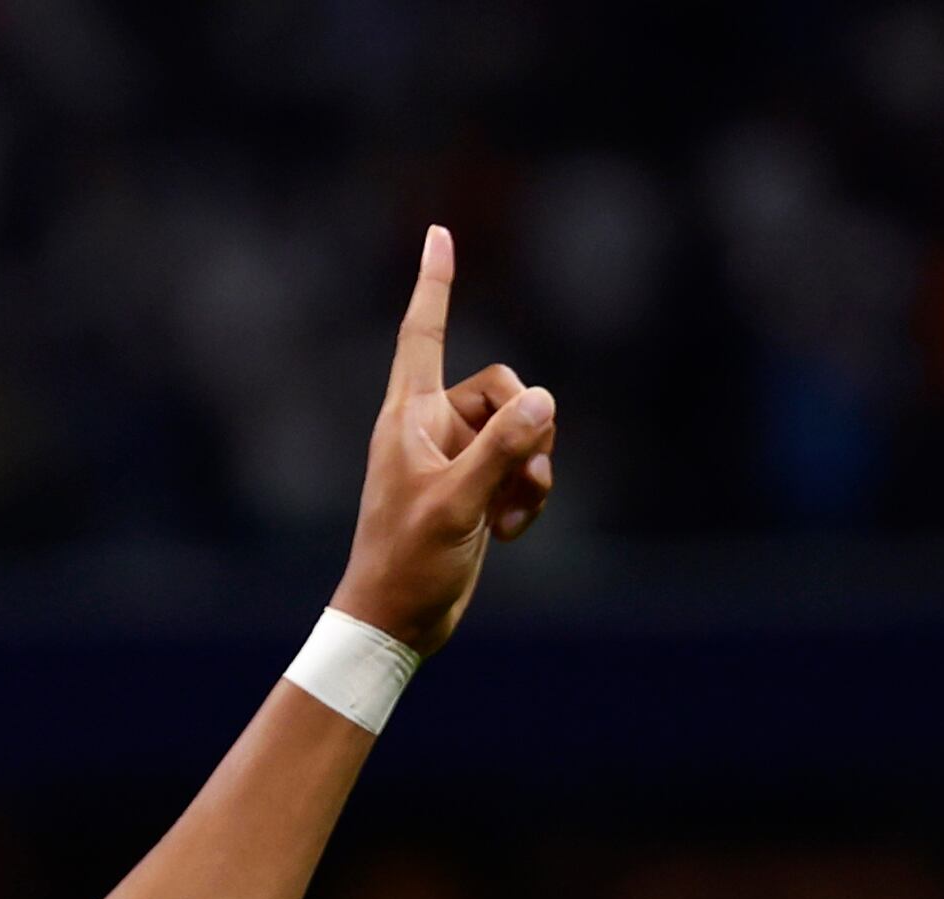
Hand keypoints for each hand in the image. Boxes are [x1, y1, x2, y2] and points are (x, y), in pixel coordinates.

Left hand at [330, 226, 555, 655]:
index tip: (438, 232)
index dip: (434, 284)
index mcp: (408, 418)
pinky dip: (528, 494)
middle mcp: (431, 427)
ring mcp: (456, 457)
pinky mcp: (476, 486)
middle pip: (505, 387)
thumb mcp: (458, 503)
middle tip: (517, 477)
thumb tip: (546, 399)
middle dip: (527, 428)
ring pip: (523, 428)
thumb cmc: (407, 562)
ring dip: (532, 469)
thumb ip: (503, 448)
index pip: (424, 334)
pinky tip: (509, 530)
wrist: (398, 620)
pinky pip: (525, 465)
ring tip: (511, 513)